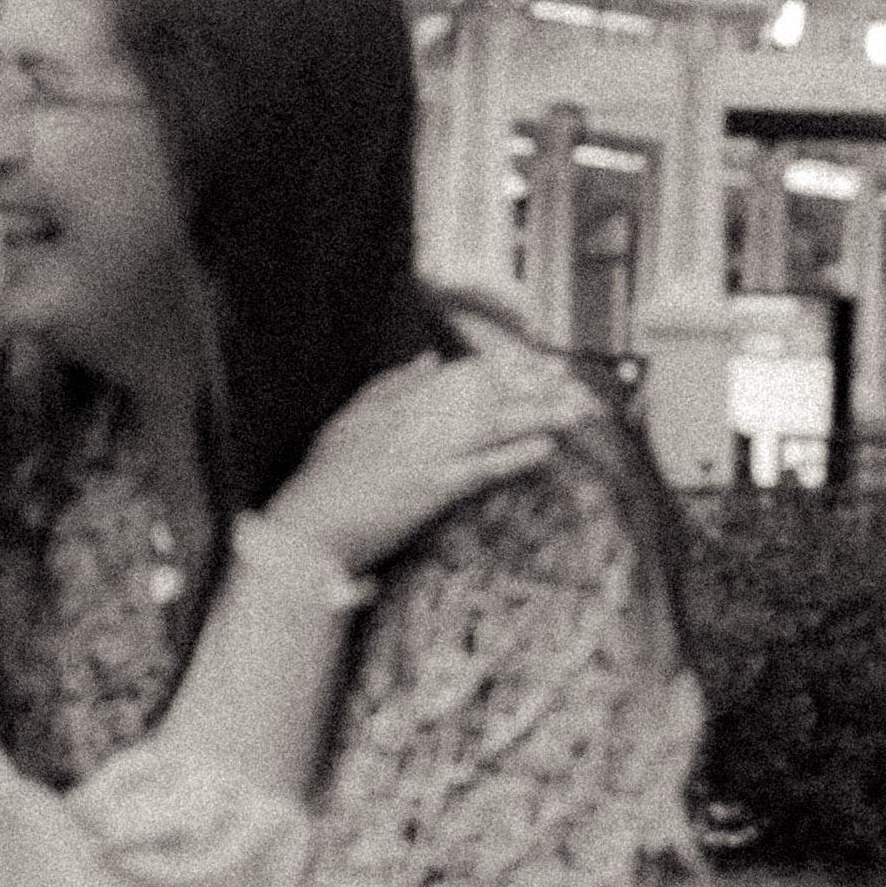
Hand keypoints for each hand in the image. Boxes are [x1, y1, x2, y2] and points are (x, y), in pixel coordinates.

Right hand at [265, 342, 588, 573]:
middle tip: (579, 386)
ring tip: (579, 412)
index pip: (466, 373)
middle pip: (491, 394)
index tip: (544, 365)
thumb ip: (391, 385)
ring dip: (540, 416)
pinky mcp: (430, 492)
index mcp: (400, 402)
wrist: (306, 528)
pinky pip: (481, 469)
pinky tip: (546, 449)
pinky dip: (514, 457)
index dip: (511, 366)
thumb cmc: (324, 478)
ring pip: (494, 426)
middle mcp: (417, 422)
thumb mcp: (351, 418)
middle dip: (538, 387)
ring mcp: (425, 455)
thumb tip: (430, 358)